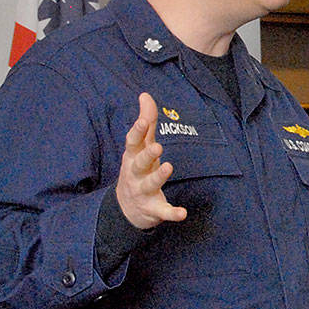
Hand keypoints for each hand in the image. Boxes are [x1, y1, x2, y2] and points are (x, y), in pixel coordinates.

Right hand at [115, 93, 187, 229]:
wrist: (126, 208)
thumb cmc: (137, 169)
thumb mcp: (139, 147)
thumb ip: (145, 122)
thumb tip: (145, 95)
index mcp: (133, 157)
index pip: (133, 143)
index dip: (137, 131)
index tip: (142, 121)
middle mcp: (136, 174)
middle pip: (139, 163)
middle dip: (147, 155)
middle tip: (158, 146)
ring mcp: (143, 192)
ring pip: (150, 185)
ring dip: (159, 177)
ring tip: (168, 167)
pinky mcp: (153, 209)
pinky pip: (162, 211)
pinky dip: (172, 213)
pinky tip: (182, 213)